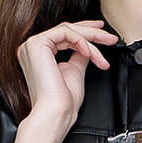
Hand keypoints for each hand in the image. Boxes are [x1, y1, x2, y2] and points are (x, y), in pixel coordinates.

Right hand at [16, 18, 118, 134]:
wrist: (56, 112)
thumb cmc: (63, 101)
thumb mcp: (75, 71)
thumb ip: (79, 55)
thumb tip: (87, 45)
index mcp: (38, 55)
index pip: (63, 35)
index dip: (84, 31)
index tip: (102, 33)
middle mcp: (31, 49)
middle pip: (66, 30)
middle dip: (92, 32)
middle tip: (110, 38)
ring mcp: (32, 45)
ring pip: (68, 30)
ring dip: (91, 38)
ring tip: (105, 47)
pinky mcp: (37, 44)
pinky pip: (65, 33)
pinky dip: (81, 41)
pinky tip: (90, 52)